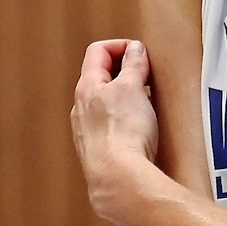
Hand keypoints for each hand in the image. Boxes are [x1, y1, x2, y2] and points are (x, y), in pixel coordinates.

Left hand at [71, 39, 159, 221]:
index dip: (120, 46)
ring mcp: (87, 131)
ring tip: (145, 105)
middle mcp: (81, 108)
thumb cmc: (122, 135)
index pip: (98, 51)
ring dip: (125, 98)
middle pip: (100, 77)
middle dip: (124, 72)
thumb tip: (134, 49)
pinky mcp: (99, 151)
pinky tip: (138, 131)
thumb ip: (133, 65)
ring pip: (104, 104)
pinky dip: (124, 121)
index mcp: (86, 87)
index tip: (140, 54)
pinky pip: (109, 127)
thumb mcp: (133, 88)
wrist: (118, 179)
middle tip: (146, 78)